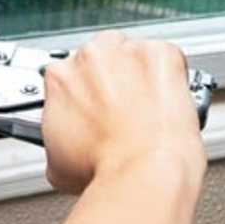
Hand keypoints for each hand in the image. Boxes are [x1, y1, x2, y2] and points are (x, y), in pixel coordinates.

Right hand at [42, 30, 205, 193]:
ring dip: (136, 72)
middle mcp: (90, 57)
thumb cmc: (104, 168)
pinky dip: (168, 74)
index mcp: (61, 77)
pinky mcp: (162, 54)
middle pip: (97, 57)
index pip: (67, 73)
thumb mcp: (56, 162)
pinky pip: (165, 56)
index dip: (81, 91)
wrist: (143, 171)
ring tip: (146, 105)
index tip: (91, 105)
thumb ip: (56, 137)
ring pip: (130, 53)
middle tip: (118, 107)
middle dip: (106, 78)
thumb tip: (64, 144)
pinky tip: (166, 98)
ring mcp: (127, 52)